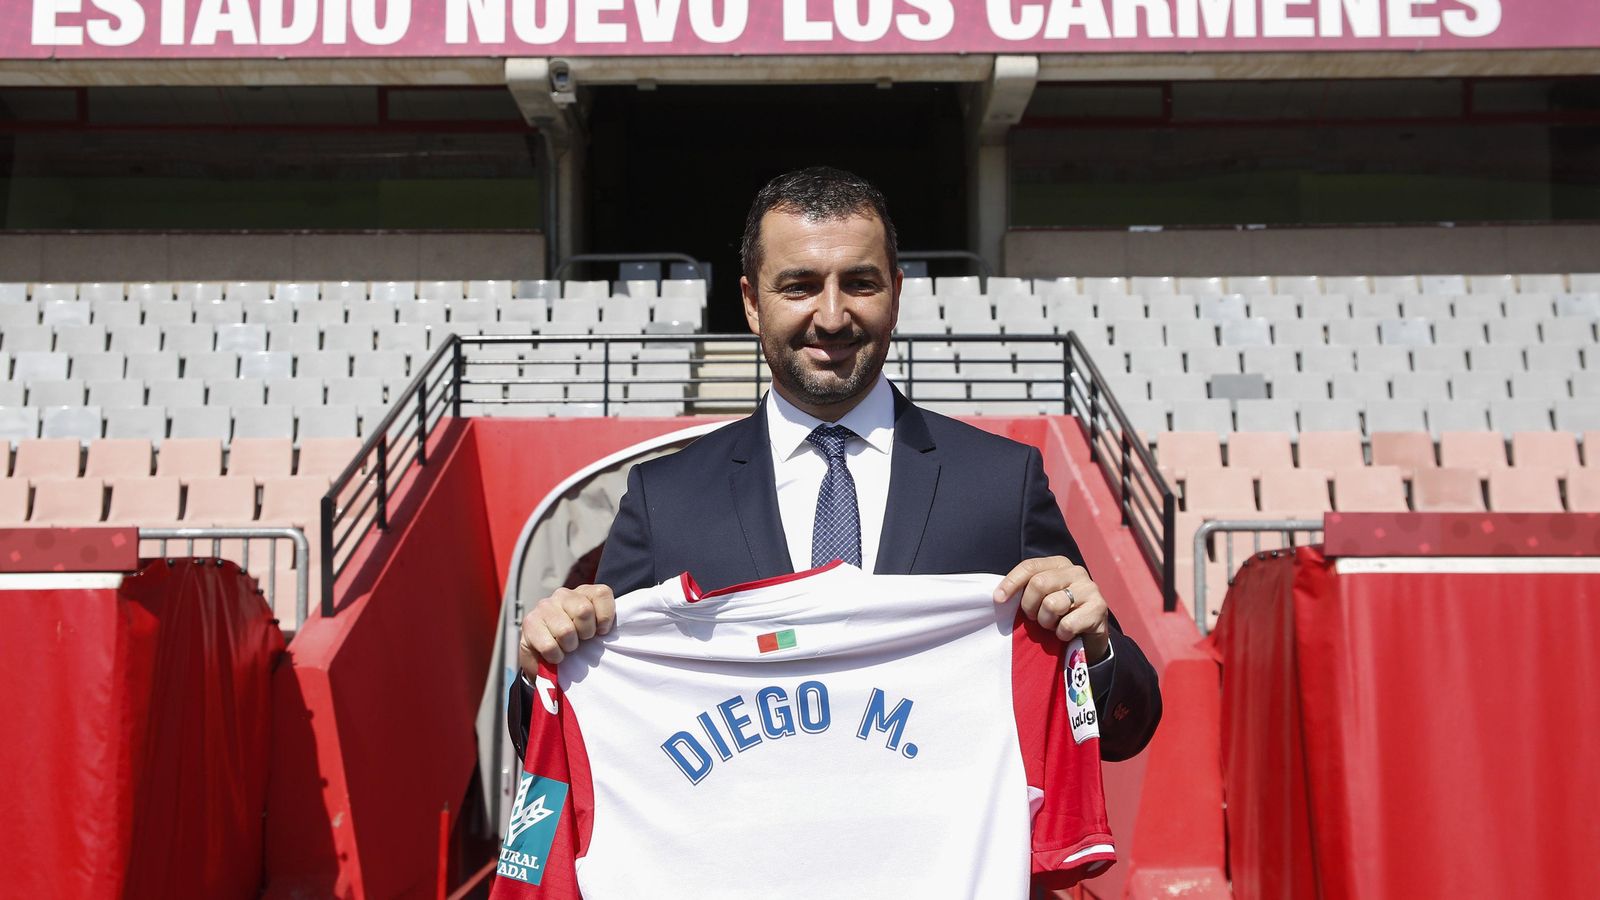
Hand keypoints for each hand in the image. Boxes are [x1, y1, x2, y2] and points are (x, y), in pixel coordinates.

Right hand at [519, 584, 615, 669]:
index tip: (601, 631)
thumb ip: (603, 624)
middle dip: (586, 633)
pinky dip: (555, 656)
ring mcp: (544, 606)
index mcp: (583, 593)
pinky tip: (554, 654)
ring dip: (569, 647)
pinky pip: (549, 646)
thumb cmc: (575, 643)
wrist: (545, 661)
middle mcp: (563, 594)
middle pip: (584, 611)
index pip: (602, 593)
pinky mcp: (529, 622)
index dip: (605, 617)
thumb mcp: (594, 631)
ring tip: (566, 647)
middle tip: (580, 640)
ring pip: (566, 631)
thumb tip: (607, 630)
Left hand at [993, 556, 1110, 663]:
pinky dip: (1061, 634)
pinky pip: (1067, 624)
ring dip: (1046, 622)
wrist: (1089, 637)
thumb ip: (1025, 591)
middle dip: (1030, 607)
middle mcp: (1076, 571)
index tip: (998, 599)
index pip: (1030, 566)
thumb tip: (998, 597)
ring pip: (1052, 604)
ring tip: (1052, 625)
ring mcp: (1090, 588)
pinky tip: (1066, 633)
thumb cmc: (1058, 615)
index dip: (1011, 582)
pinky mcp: (1099, 608)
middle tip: (1034, 618)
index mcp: (1059, 564)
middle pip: (1039, 583)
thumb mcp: (1041, 599)